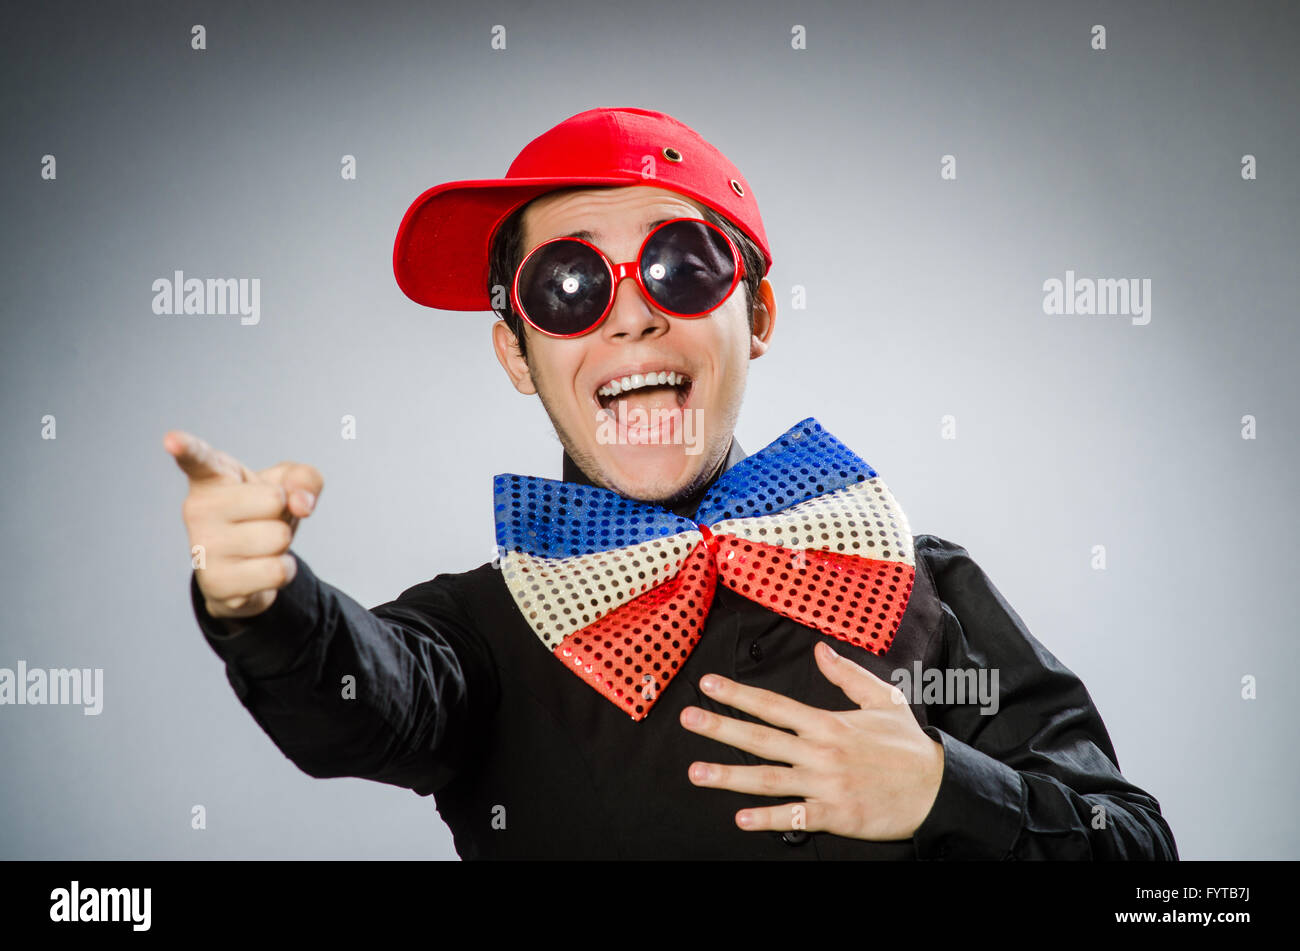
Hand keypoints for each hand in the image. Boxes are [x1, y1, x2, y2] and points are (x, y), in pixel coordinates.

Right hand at [165, 430, 322, 619]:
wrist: (248, 564)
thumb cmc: (263, 512)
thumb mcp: (291, 484)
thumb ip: (305, 478)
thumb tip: (301, 504)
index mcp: (212, 477)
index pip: (198, 458)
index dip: (186, 448)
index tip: (172, 440)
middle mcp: (198, 509)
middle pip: (275, 500)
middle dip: (282, 512)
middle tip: (261, 520)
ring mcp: (203, 548)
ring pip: (278, 538)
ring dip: (281, 545)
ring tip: (259, 545)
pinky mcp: (216, 583)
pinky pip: (277, 572)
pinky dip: (283, 571)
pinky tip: (259, 569)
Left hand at [680, 641, 944, 840]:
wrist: (937, 789)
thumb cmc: (908, 746)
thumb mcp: (882, 700)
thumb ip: (846, 675)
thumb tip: (820, 650)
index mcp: (827, 723)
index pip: (774, 705)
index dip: (739, 694)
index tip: (709, 684)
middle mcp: (820, 752)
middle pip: (761, 738)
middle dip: (721, 728)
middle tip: (688, 718)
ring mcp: (825, 785)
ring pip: (769, 779)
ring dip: (730, 776)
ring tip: (697, 772)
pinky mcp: (835, 814)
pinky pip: (795, 817)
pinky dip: (768, 819)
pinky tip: (741, 818)